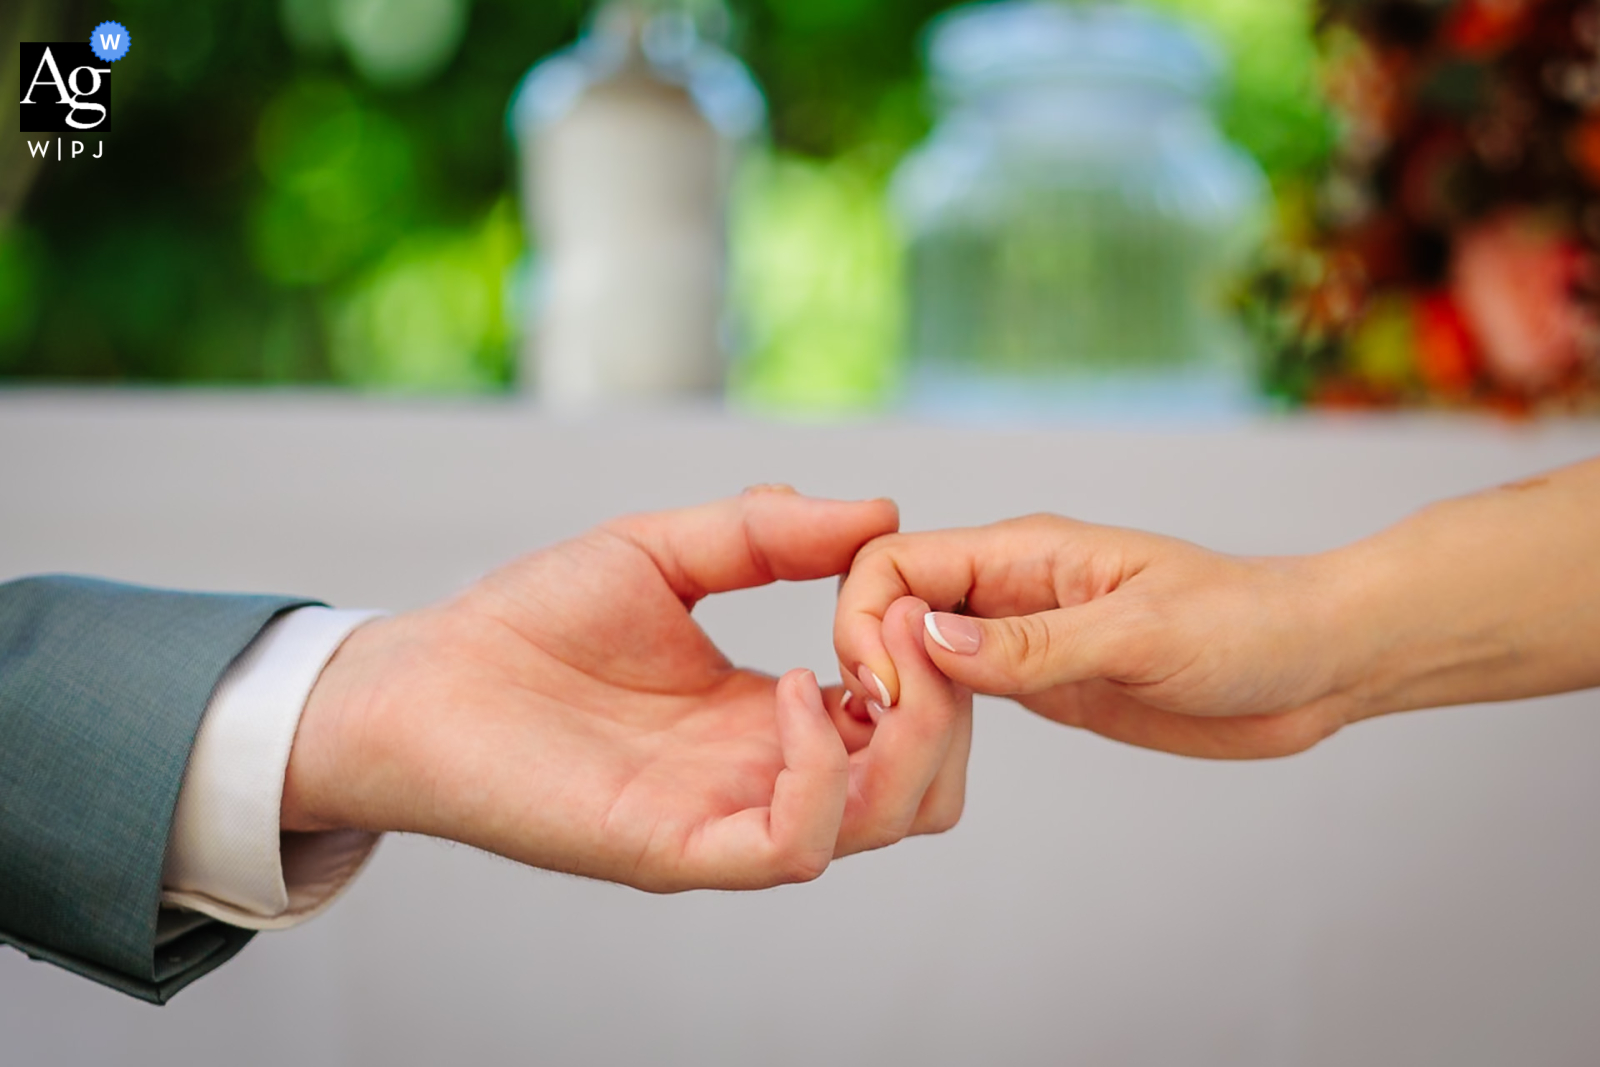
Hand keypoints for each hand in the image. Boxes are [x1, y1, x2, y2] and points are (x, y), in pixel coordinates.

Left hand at [282, 490, 970, 890]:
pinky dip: (821, 773)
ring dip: (906, 738)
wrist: (418, 678)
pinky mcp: (674, 848)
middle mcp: (761, 775)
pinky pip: (793, 845)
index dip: (932, 661)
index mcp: (769, 717)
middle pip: (923, 791)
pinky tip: (788, 690)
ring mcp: (725, 817)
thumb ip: (767, 532)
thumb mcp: (665, 550)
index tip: (905, 587)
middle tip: (904, 630)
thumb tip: (882, 508)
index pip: (907, 725)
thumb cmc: (529, 621)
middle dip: (946, 710)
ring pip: (882, 823)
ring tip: (861, 652)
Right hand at [835, 515, 1358, 759]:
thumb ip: (1034, 643)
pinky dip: (930, 719)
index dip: (869, 619)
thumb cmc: (1248, 626)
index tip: (890, 687)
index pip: (898, 562)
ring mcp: (1022, 637)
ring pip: (916, 650)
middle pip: (892, 604)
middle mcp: (1011, 589)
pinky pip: (958, 692)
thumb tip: (925, 639)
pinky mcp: (1041, 683)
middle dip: (870, 659)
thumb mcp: (1141, 634)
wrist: (1314, 665)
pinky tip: (932, 756)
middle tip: (889, 729)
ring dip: (895, 695)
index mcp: (1027, 553)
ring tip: (900, 752)